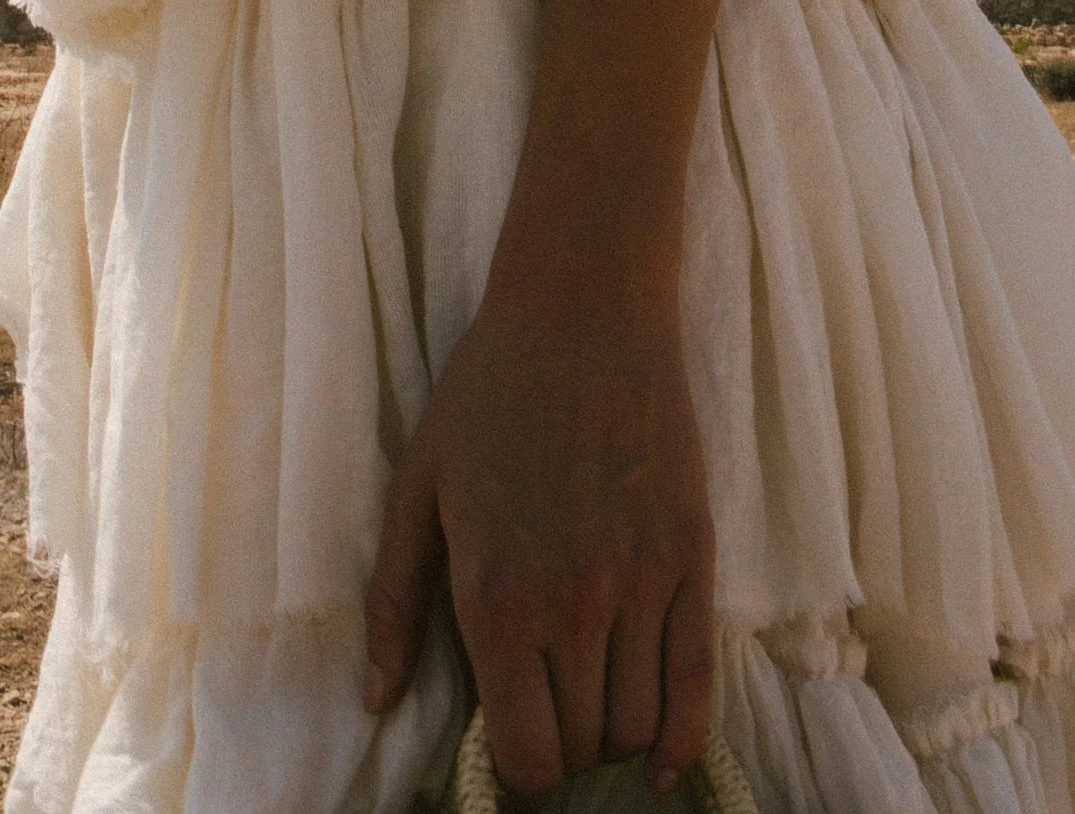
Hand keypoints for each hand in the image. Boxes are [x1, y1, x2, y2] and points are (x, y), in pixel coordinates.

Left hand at [362, 269, 715, 801]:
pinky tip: (665, 757)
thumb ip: (394, 604)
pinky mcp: (693, 555)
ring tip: (595, 701)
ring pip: (639, 724)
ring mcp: (640, 581)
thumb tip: (377, 702)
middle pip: (584, 745)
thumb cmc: (490, 392)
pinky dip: (685, 739)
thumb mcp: (417, 487)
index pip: (526, 755)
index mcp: (495, 597)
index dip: (519, 775)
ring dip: (616, 734)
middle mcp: (572, 604)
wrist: (583, 307)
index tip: (515, 758)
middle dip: (565, 747)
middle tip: (551, 714)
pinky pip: (698, 683)